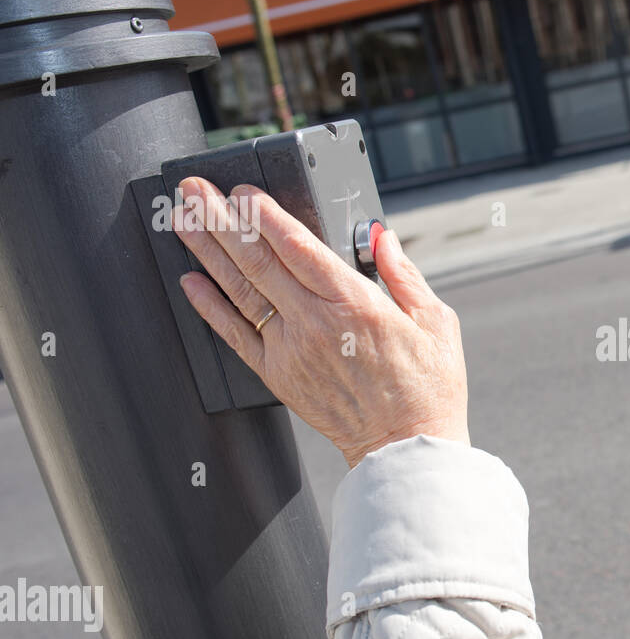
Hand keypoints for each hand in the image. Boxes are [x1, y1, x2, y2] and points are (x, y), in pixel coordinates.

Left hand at [172, 177, 468, 467]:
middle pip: (257, 260)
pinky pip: (234, 335)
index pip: (297, 246)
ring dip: (207, 251)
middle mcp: (314, 323)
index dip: (264, 215)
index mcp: (354, 303)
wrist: (404, 446)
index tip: (243, 191)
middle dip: (222, 219)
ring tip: (184, 220)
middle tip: (195, 191)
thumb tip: (381, 238)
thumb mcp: (435, 322)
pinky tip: (191, 281)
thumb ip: (403, 274)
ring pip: (239, 290)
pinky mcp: (278, 375)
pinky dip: (209, 306)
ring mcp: (290, 350)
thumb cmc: (427, 388)